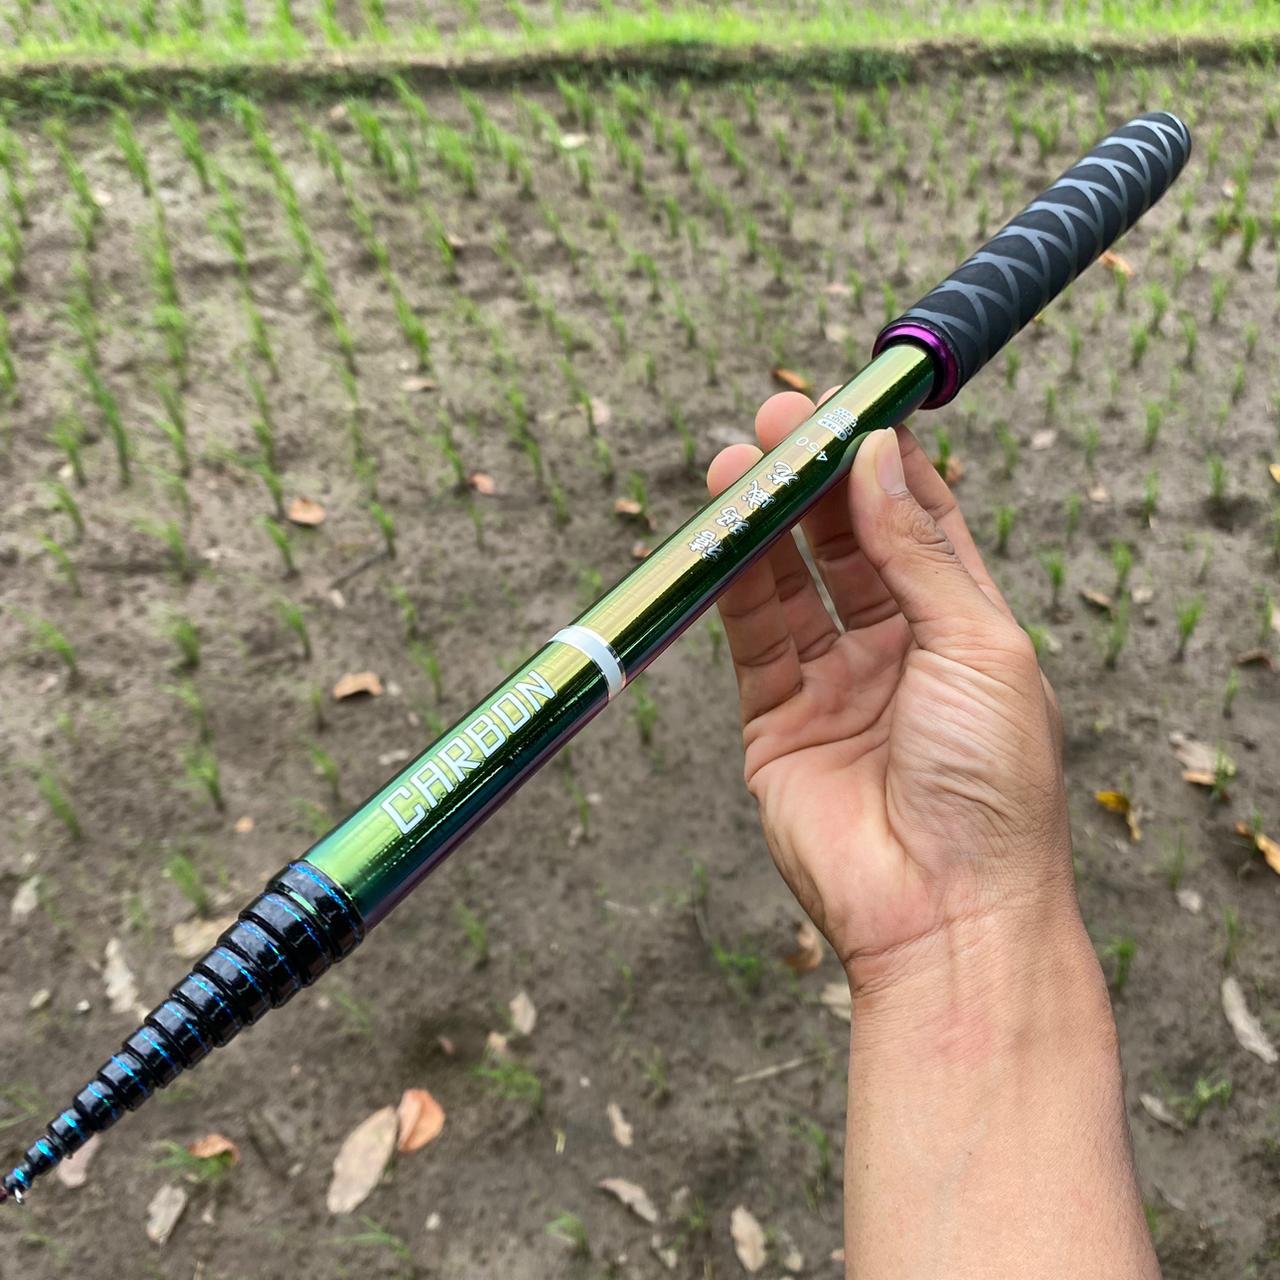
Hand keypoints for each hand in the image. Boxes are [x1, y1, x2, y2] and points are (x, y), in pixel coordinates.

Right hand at [707, 391, 1075, 993]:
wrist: (944, 910)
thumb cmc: (991, 782)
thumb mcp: (978, 646)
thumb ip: (918, 553)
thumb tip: (876, 461)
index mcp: (963, 628)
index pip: (919, 523)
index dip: (886, 464)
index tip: (853, 408)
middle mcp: (897, 650)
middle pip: (846, 543)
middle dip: (814, 480)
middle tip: (778, 421)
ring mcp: (834, 685)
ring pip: (790, 583)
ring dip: (766, 522)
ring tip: (738, 463)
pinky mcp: (776, 722)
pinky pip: (752, 638)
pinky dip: (734, 584)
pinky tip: (724, 533)